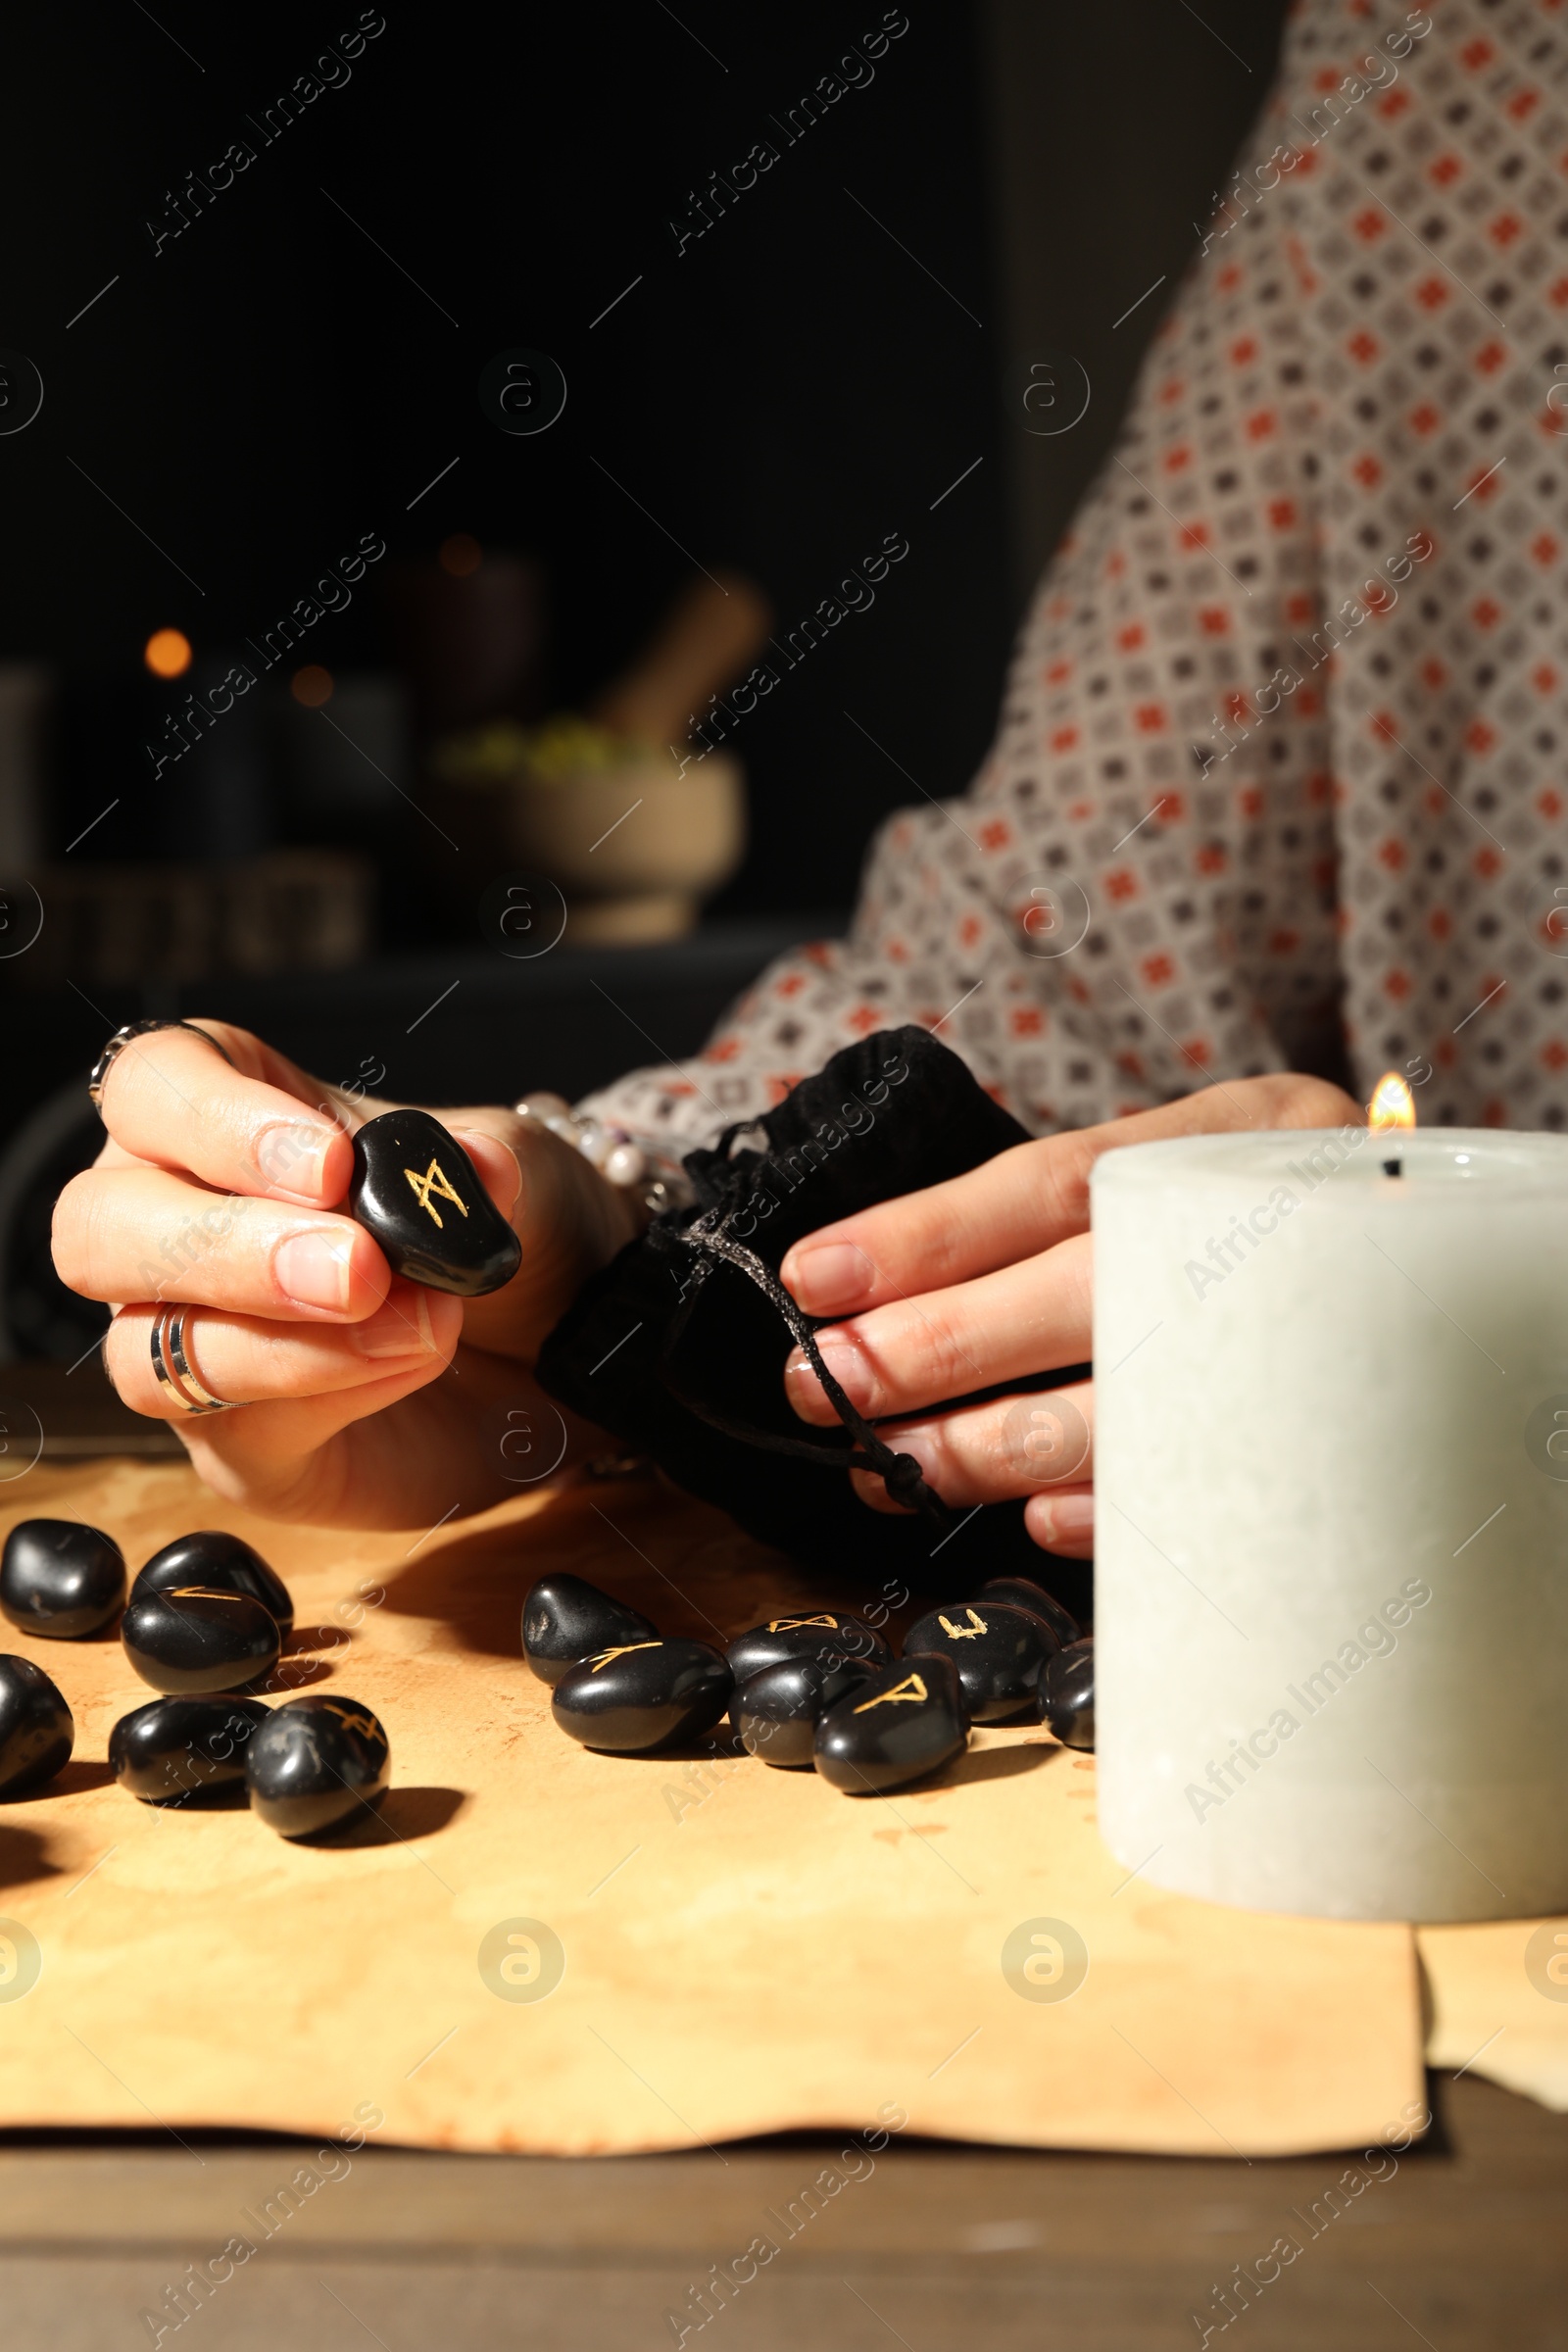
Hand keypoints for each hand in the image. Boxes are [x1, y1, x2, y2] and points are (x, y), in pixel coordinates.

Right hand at [52, 1022, 641, 1526]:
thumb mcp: (517, 1172)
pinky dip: (326, 1392)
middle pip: (99, 1227)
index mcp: (223, 1120)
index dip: (218, 1118)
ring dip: (280, 1339)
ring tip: (413, 1324)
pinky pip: (229, 1427)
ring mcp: (191, 1344)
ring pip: (144, 1351)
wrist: (563, 1344)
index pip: (153, 1084)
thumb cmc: (501, 1231)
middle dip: (226, 1246)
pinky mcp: (238, 1445)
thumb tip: (469, 1170)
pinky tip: (409, 1362)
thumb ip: (481, 1163)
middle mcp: (172, 1227)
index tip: (330, 1163)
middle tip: (356, 1267)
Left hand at [777, 1074, 1361, 1558]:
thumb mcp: (1198, 1164)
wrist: (1464, 1266)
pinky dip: (1102, 1508)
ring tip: (895, 1463)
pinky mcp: (1325, 1440)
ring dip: (984, 1445)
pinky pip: (1194, 1495)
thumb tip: (884, 1284)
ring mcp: (1313, 1336)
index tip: (818, 1278)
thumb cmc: (1284, 1212)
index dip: (923, 1237)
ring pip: (1120, 1408)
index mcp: (1238, 1131)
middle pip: (1078, 1293)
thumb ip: (1074, 1210)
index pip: (1054, 1181)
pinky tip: (1033, 1515)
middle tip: (831, 1386)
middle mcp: (1281, 1223)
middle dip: (929, 1350)